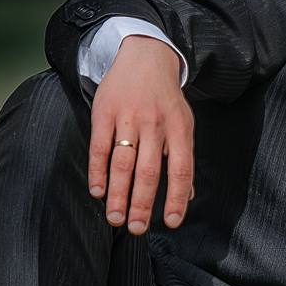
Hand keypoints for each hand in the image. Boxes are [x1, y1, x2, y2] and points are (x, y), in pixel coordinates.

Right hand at [88, 34, 193, 233]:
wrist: (145, 56)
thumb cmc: (166, 99)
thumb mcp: (183, 123)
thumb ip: (182, 158)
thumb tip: (188, 195)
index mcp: (180, 129)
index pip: (181, 169)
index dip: (176, 198)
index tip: (170, 223)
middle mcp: (155, 124)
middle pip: (149, 171)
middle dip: (141, 203)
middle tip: (136, 229)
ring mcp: (129, 117)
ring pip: (123, 162)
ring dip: (118, 194)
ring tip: (114, 219)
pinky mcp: (104, 112)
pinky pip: (99, 147)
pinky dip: (98, 171)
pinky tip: (97, 192)